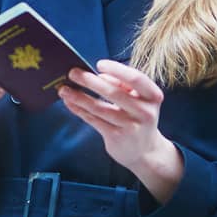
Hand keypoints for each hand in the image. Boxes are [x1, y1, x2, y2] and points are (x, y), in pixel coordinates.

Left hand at [59, 59, 184, 201]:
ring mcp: (130, 126)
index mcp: (152, 96)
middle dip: (90, 81)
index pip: (136, 78)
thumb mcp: (139, 98)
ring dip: (79, 97)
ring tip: (63, 89)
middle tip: (72, 72)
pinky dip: (79, 110)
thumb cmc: (138, 116)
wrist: (145, 151)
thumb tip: (100, 75)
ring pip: (99, 108)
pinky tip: (69, 102)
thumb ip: (123, 85)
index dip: (117, 70)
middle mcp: (145, 112)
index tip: (99, 64)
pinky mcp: (116, 137)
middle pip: (114, 93)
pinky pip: (94, 120)